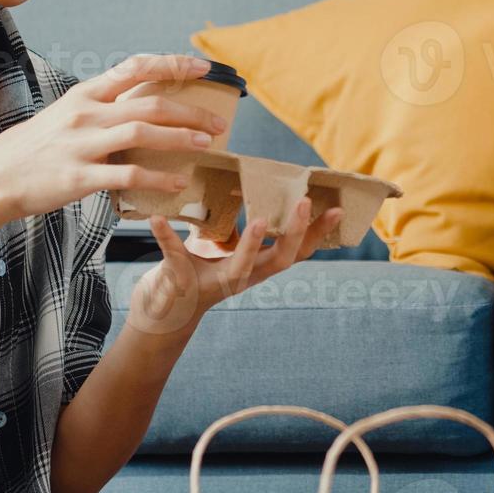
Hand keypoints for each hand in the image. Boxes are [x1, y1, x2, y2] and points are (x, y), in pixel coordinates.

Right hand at [0, 53, 230, 222]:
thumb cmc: (34, 148)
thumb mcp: (66, 114)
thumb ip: (102, 107)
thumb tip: (142, 104)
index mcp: (85, 94)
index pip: (135, 68)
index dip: (172, 65)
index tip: (202, 68)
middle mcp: (86, 113)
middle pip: (149, 103)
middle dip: (191, 111)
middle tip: (220, 121)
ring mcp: (82, 144)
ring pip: (142, 133)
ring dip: (181, 139)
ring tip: (207, 145)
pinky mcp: (79, 176)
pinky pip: (128, 175)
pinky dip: (158, 178)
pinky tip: (178, 183)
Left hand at [126, 199, 345, 334]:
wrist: (164, 309)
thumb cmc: (196, 269)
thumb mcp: (221, 244)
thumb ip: (234, 222)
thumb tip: (243, 182)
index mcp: (257, 267)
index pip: (297, 251)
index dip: (318, 233)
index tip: (337, 208)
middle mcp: (243, 277)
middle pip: (281, 260)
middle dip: (294, 232)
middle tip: (304, 203)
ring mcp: (214, 282)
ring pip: (241, 267)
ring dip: (251, 244)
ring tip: (257, 220)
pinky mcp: (182, 280)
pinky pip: (174, 257)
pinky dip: (165, 237)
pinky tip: (155, 220)